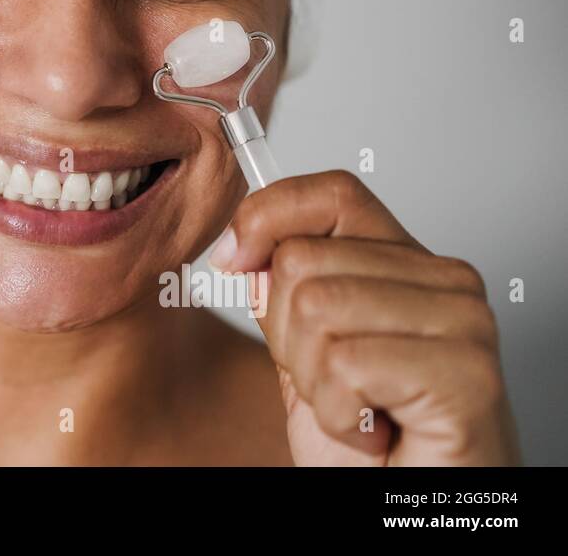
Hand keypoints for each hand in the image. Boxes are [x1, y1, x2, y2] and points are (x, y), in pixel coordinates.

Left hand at [213, 170, 520, 465]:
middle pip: (302, 261)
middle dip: (288, 338)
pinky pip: (346, 365)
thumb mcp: (302, 350)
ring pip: (317, 308)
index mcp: (403, 262)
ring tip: (355, 407)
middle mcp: (443, 280)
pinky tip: (373, 432)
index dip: (265, 217)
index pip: (329, 193)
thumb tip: (241, 245)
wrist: (407, 508)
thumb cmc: (371, 442)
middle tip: (333, 383)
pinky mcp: (467, 372)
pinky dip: (337, 414)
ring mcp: (463, 321)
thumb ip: (279, 290)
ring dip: (313, 380)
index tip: (234, 260)